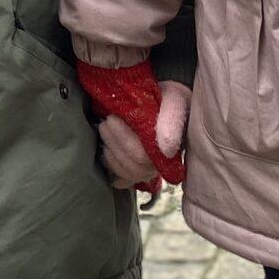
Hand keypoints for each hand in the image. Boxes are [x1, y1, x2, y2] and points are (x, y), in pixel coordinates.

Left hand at [75, 58, 188, 190]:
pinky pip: (128, 179)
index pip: (145, 154)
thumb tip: (165, 149)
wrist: (170, 102)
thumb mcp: (174, 99)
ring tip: (104, 132)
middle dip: (114, 142)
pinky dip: (114, 169)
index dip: (124, 138)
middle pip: (135, 164)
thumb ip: (171, 119)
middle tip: (105, 122)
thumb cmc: (171, 99)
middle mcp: (165, 162)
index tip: (112, 118)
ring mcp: (154, 168)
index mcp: (174, 145)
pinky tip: (108, 154)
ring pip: (130, 173)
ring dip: (112, 153)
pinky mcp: (143, 170)